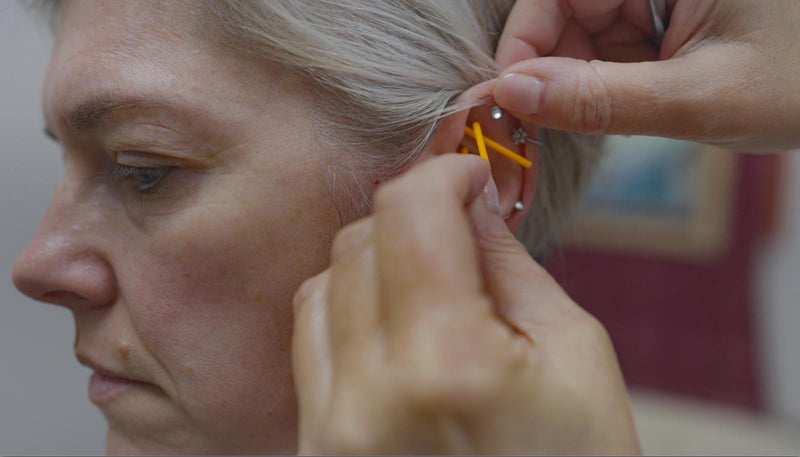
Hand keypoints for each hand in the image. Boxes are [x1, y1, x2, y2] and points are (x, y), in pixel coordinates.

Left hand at [291, 154, 639, 453]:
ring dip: (374, 259)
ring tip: (430, 280)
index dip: (443, 174)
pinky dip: (346, 308)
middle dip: (414, 215)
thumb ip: (510, 268)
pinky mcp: (315, 446)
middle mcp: (368, 398)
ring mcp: (329, 429)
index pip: (407, 213)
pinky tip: (394, 323)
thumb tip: (469, 204)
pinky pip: (309, 339)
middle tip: (462, 228)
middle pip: (358, 239)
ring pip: (321, 282)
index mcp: (449, 367)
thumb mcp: (574, 358)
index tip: (471, 178)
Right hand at [494, 0, 799, 151]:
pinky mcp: (668, 17)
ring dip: (579, 80)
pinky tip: (628, 107)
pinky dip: (605, 83)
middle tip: (545, 126)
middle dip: (550, 66)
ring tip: (612, 119)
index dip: (524, 38)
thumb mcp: (701, 100)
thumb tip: (511, 95)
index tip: (507, 99)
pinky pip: (612, 46)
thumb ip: (601, 101)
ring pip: (585, 30)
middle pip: (566, 7)